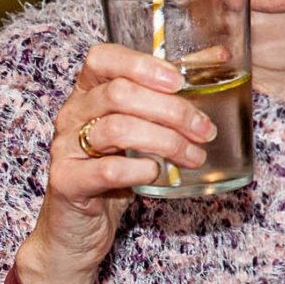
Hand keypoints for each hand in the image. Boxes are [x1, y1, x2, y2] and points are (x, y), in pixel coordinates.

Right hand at [16, 44, 214, 283]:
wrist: (78, 228)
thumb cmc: (116, 169)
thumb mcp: (143, 127)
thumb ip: (173, 92)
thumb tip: (220, 55)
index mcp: (88, 92)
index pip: (102, 58)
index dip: (142, 64)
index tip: (179, 80)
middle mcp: (72, 114)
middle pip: (119, 94)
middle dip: (171, 111)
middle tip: (205, 130)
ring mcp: (64, 148)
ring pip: (116, 130)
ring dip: (165, 142)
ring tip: (194, 156)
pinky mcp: (66, 182)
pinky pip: (106, 170)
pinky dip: (140, 170)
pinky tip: (159, 175)